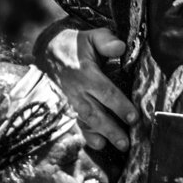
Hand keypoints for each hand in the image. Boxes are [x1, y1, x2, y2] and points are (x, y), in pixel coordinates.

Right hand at [43, 27, 137, 149]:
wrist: (48, 50)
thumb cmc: (76, 44)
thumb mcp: (91, 36)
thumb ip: (106, 41)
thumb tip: (121, 47)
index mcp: (85, 73)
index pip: (105, 92)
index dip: (120, 106)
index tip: (133, 118)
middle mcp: (77, 91)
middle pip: (96, 113)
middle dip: (112, 129)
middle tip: (126, 143)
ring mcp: (71, 101)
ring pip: (87, 122)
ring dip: (102, 135)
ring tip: (117, 146)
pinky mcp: (68, 107)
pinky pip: (77, 124)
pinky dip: (87, 136)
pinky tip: (99, 145)